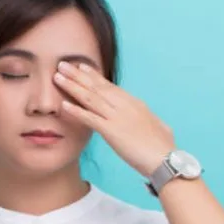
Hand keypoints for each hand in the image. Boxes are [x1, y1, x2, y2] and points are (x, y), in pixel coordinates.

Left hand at [53, 61, 175, 176]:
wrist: (166, 159)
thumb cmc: (163, 147)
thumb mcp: (157, 125)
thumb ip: (147, 119)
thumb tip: (147, 117)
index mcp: (134, 103)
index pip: (110, 86)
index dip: (94, 76)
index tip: (81, 67)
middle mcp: (125, 105)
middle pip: (97, 87)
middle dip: (78, 75)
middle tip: (62, 64)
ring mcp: (117, 117)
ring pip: (90, 98)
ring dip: (72, 87)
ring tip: (57, 77)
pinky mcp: (112, 131)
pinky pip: (90, 118)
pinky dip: (76, 111)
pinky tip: (63, 106)